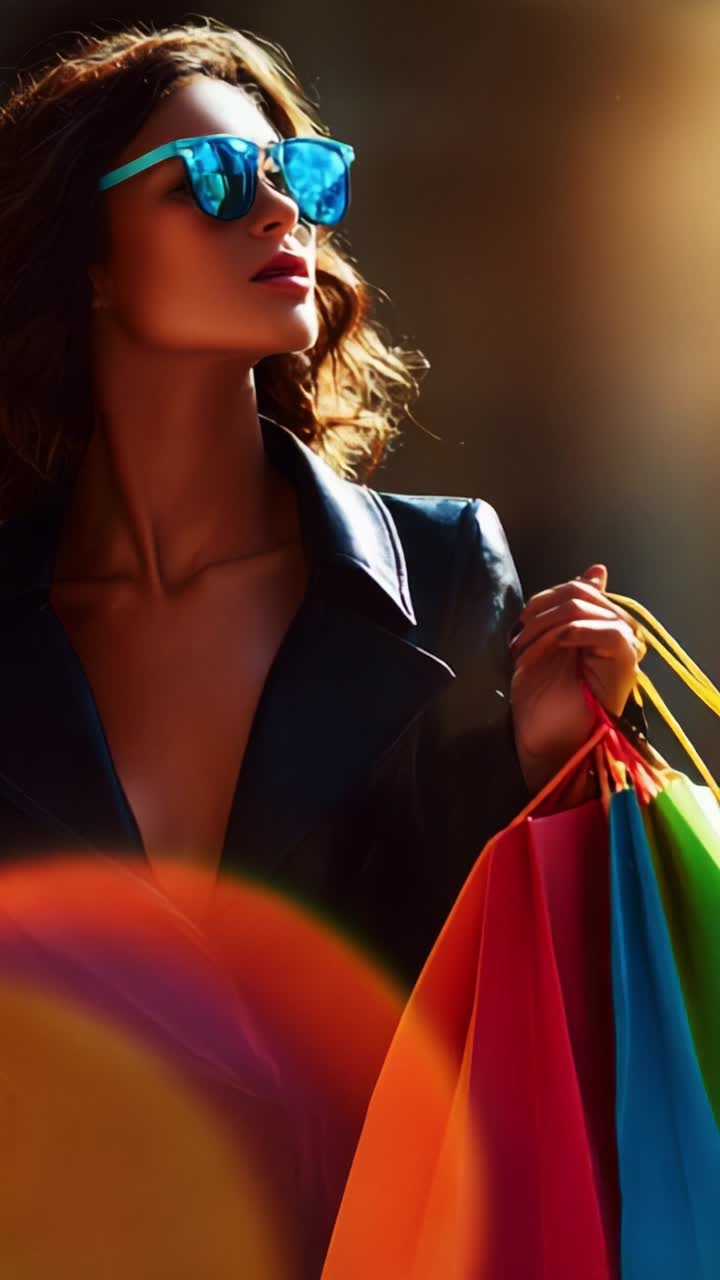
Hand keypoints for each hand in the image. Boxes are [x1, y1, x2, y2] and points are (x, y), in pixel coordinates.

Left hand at [509, 563, 646, 793]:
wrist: (549, 743)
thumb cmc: (545, 699)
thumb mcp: (547, 644)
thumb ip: (566, 609)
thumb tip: (598, 569)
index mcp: (603, 623)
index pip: (576, 587)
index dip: (540, 602)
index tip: (518, 628)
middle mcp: (620, 629)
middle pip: (576, 593)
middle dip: (537, 616)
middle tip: (516, 645)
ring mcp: (626, 643)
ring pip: (580, 607)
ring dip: (541, 630)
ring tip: (523, 656)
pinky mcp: (625, 658)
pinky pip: (598, 628)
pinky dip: (561, 638)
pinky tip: (542, 658)